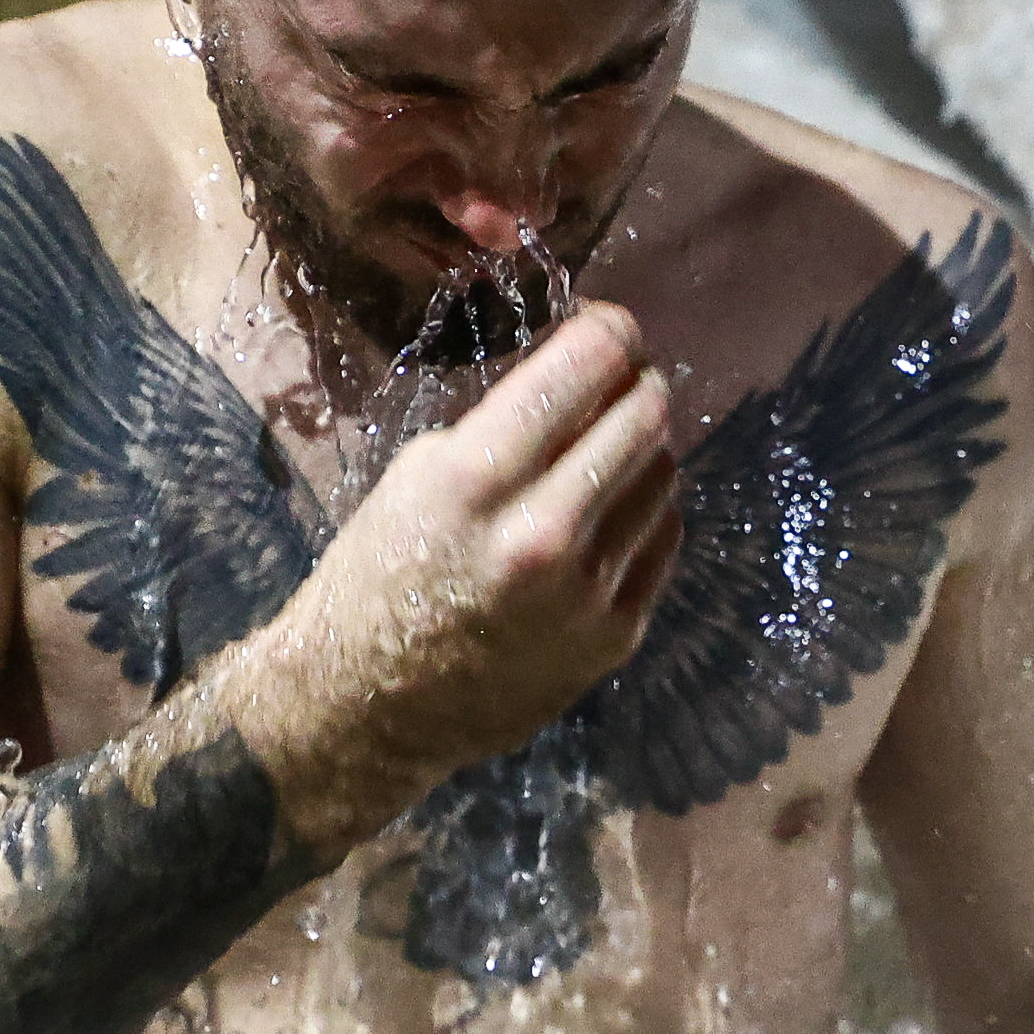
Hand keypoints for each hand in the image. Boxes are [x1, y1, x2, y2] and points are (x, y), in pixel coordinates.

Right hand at [229, 303, 681, 853]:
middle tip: (623, 378)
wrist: (370, 706)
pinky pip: (663, 538)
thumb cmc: (382, 572)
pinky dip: (646, 510)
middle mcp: (543, 532)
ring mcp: (588, 591)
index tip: (609, 327)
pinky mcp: (617, 636)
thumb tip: (585, 374)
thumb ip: (506, 424)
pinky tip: (612, 510)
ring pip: (663, 473)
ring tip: (609, 449)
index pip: (586, 367)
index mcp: (478, 478)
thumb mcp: (420, 473)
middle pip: (644, 415)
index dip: (611, 330)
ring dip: (643, 447)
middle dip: (639, 381)